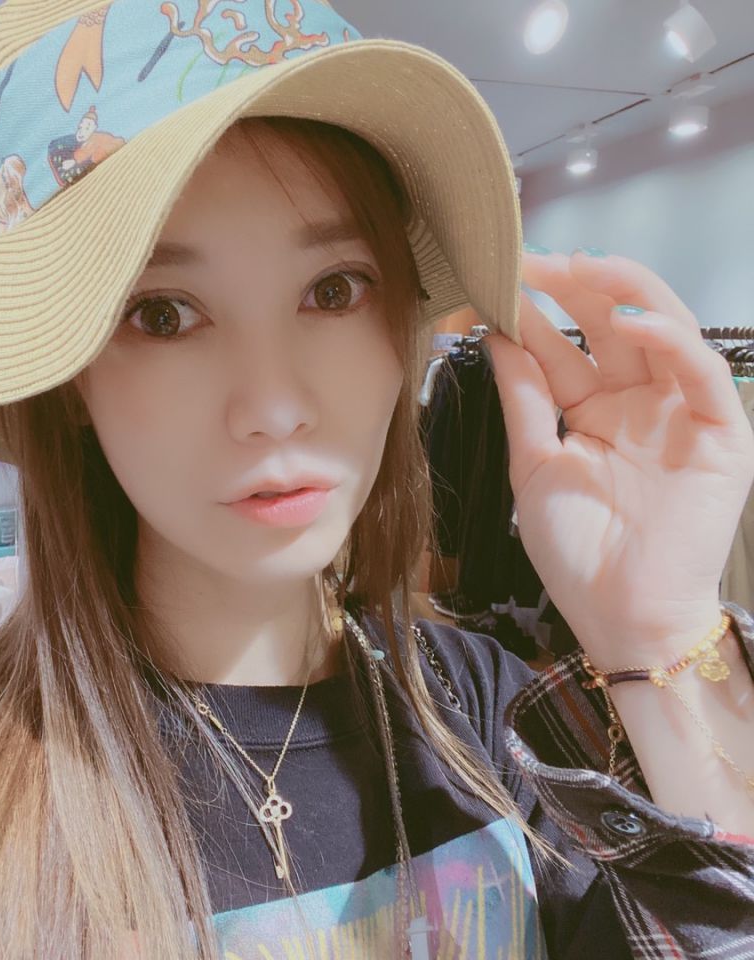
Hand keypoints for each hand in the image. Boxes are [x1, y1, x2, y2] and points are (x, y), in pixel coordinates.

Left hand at [484, 249, 753, 667]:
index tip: (494, 276)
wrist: (622, 616)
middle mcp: (636, 402)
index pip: (560, 346)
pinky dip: (672, 342)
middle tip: (529, 257)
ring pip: (660, 332)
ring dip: (622, 294)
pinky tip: (630, 321)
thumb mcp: (535, 463)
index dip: (530, 312)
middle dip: (570, 287)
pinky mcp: (720, 432)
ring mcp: (678, 413)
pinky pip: (700, 374)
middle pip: (607, 326)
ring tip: (577, 267)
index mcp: (591, 411)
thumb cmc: (576, 550)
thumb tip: (492, 336)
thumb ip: (523, 398)